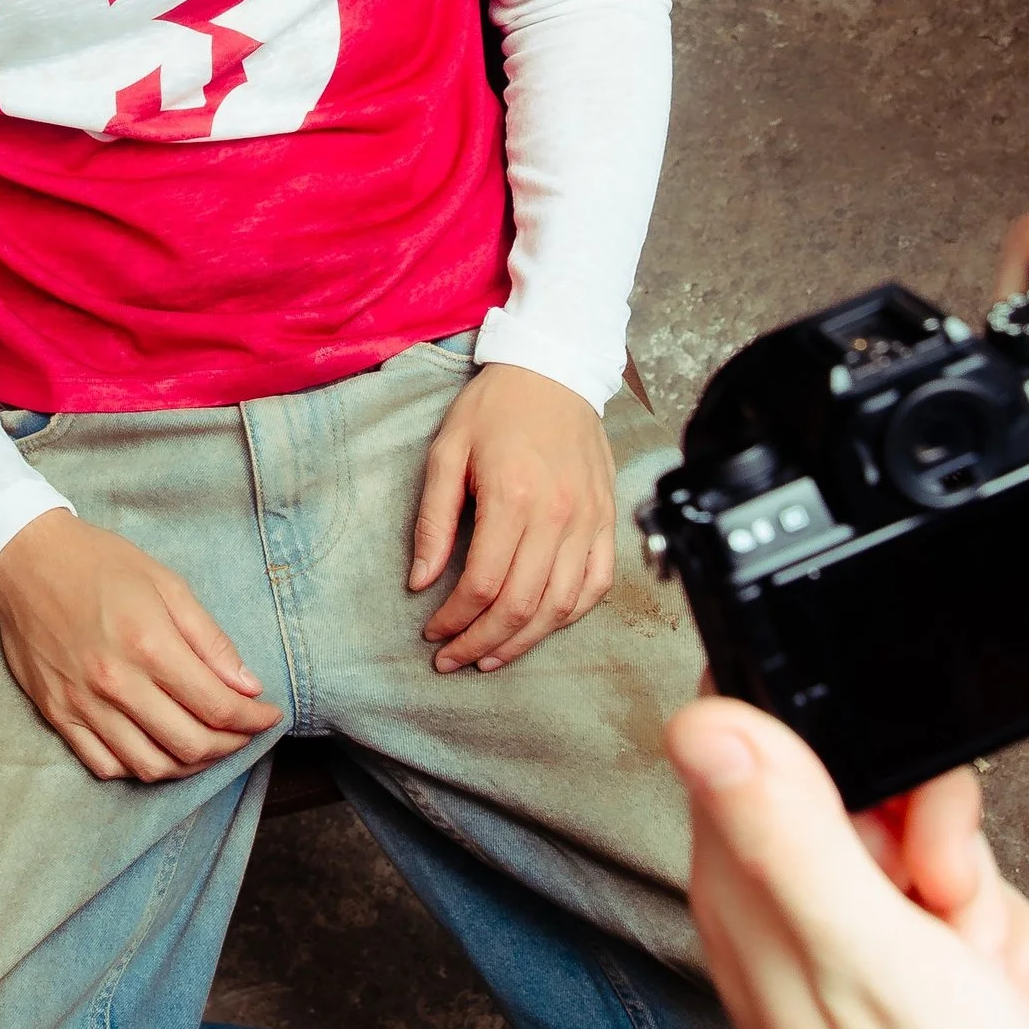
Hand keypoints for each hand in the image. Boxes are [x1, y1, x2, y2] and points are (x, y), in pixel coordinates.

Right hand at [0, 509, 278, 781]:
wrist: (26, 560)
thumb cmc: (100, 564)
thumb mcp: (167, 585)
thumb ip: (210, 640)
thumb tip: (248, 686)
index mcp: (150, 644)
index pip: (218, 706)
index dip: (254, 720)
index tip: (269, 715)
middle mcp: (116, 682)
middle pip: (190, 744)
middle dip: (231, 746)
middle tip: (243, 732)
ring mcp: (83, 704)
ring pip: (150, 765)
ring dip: (190, 765)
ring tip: (207, 745)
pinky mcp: (58, 715)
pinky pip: (105, 766)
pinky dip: (139, 768)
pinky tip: (157, 748)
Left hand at [412, 362, 613, 672]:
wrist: (555, 369)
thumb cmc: (496, 407)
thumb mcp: (446, 453)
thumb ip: (433, 521)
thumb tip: (420, 580)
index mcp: (514, 498)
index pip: (483, 585)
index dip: (455, 620)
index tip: (432, 633)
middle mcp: (558, 515)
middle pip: (522, 605)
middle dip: (482, 643)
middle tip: (453, 659)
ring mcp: (590, 520)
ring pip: (561, 606)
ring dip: (524, 641)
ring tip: (491, 657)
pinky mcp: (608, 520)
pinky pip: (597, 585)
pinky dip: (569, 615)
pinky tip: (541, 627)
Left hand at [666, 696, 1028, 1028]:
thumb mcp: (867, 957)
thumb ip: (788, 831)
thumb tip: (697, 718)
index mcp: (745, 888)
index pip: (770, 731)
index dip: (863, 753)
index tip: (908, 831)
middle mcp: (780, 911)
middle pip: (878, 786)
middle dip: (947, 846)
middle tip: (949, 927)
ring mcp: (843, 952)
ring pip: (938, 852)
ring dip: (985, 912)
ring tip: (974, 993)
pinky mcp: (903, 988)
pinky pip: (974, 917)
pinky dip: (1004, 962)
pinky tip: (997, 1020)